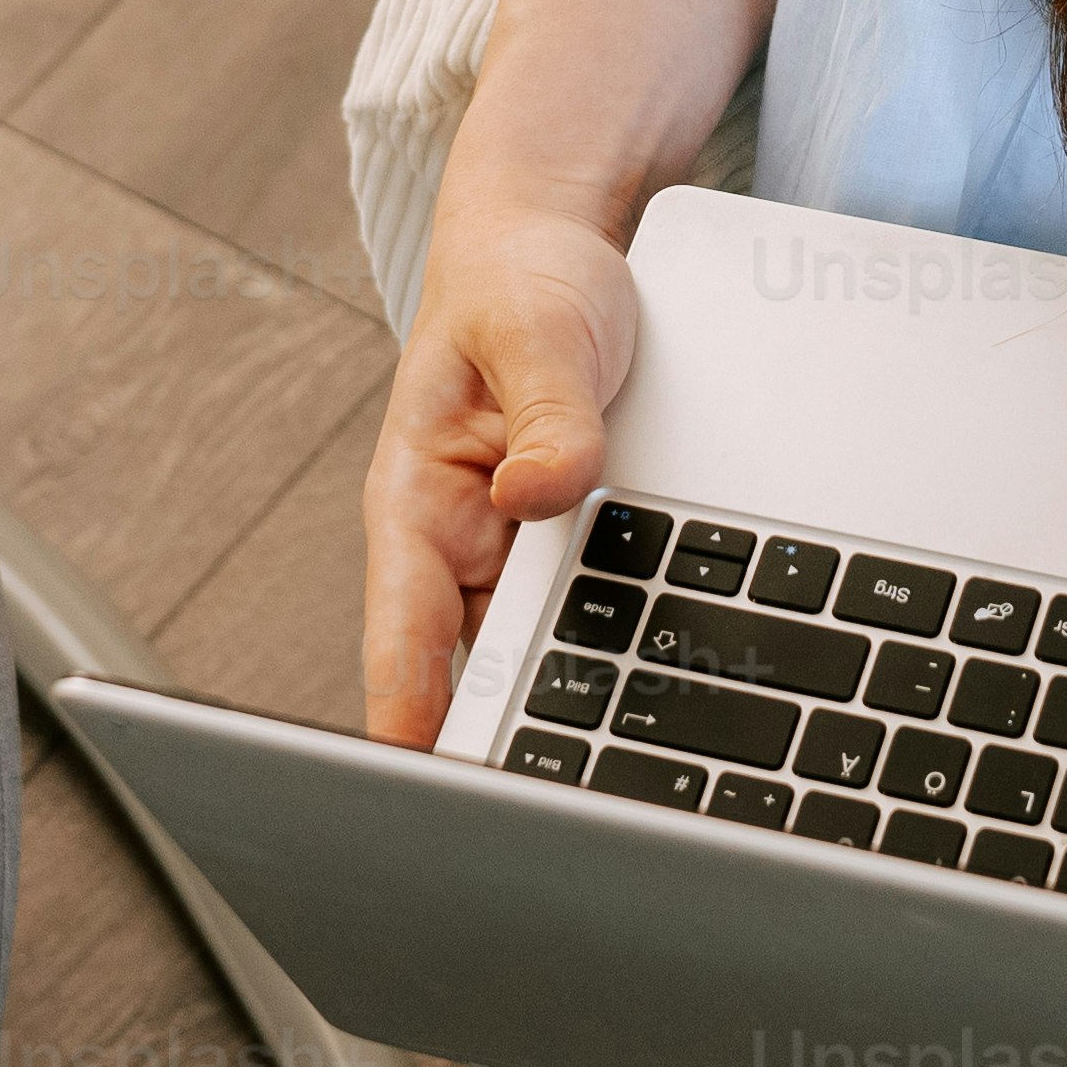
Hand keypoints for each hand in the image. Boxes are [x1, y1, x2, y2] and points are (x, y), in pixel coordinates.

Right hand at [359, 191, 645, 747]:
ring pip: (546, 655)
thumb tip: (541, 489)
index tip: (423, 792)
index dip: (409, 718)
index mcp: (417, 502)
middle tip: (553, 821)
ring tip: (616, 777)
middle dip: (511, 742)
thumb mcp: (535, 329)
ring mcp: (522, 556)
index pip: (402, 632)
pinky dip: (624, 650)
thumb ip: (548, 411)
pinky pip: (598, 617)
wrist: (560, 245)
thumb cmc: (520, 280)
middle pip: (481, 669)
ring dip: (576, 700)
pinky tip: (665, 691)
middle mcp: (462, 546)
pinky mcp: (578, 553)